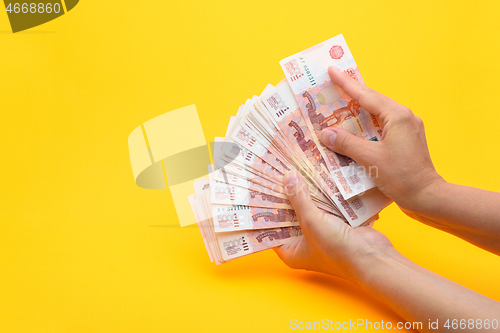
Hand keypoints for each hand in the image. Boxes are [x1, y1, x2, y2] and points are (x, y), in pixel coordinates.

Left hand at [274, 171, 393, 281]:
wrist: (375, 257)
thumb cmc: (339, 250)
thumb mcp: (312, 222)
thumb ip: (298, 198)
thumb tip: (287, 177)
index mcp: (290, 250)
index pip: (270, 227)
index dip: (265, 208)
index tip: (259, 188)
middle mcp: (302, 242)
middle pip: (288, 214)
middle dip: (285, 195)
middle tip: (276, 173)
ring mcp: (319, 233)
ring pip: (307, 207)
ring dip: (304, 191)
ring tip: (293, 168)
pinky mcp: (334, 224)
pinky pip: (323, 205)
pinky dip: (321, 192)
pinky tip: (316, 175)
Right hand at [319, 66, 444, 212]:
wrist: (427, 196)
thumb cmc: (402, 177)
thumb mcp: (370, 159)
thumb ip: (347, 143)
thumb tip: (326, 133)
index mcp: (397, 116)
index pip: (366, 96)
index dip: (346, 84)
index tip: (332, 71)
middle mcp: (404, 117)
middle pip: (373, 100)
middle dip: (353, 92)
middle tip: (334, 83)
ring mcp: (407, 128)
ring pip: (378, 113)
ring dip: (360, 109)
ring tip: (341, 104)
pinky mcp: (406, 140)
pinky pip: (382, 125)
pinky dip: (367, 124)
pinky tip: (357, 128)